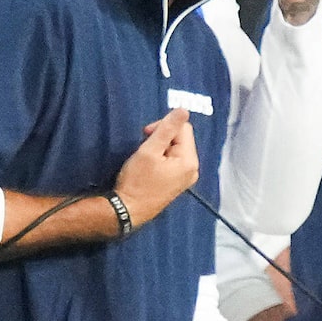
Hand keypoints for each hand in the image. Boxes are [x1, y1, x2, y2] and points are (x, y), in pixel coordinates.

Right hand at [115, 107, 199, 226]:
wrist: (128, 210)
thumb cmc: (136, 181)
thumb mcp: (149, 151)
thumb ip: (167, 129)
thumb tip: (184, 110)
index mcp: (189, 161)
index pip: (183, 128)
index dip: (163, 127)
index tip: (145, 136)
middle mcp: (193, 170)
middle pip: (182, 138)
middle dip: (163, 138)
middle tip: (145, 149)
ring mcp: (186, 178)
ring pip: (176, 149)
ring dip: (160, 148)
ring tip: (147, 160)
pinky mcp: (178, 183)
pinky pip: (173, 161)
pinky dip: (162, 158)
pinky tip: (150, 167)